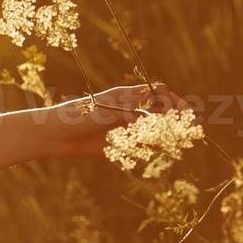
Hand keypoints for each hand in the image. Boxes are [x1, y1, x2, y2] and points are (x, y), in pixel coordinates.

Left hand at [47, 82, 192, 158]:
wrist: (56, 135)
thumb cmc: (77, 116)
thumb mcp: (105, 112)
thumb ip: (129, 114)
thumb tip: (153, 117)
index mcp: (126, 95)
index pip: (157, 92)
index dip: (172, 100)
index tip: (183, 112)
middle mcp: (129, 109)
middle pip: (159, 111)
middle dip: (173, 119)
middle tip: (186, 131)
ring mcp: (125, 126)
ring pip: (153, 128)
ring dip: (165, 134)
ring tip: (176, 143)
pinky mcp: (120, 142)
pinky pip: (142, 144)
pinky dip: (152, 146)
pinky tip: (159, 150)